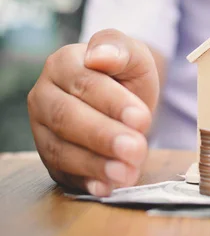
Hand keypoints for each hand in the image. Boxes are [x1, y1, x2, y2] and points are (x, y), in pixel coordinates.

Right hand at [27, 29, 159, 196]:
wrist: (124, 98)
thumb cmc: (125, 74)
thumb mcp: (133, 55)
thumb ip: (119, 48)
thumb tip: (99, 55)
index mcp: (63, 64)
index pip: (84, 84)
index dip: (113, 103)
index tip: (141, 118)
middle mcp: (45, 96)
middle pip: (68, 119)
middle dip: (104, 137)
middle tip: (135, 149)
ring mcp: (43, 130)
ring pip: (61, 150)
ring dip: (96, 164)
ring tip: (127, 173)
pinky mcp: (52, 158)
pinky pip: (63, 173)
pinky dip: (86, 182)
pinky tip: (107, 187)